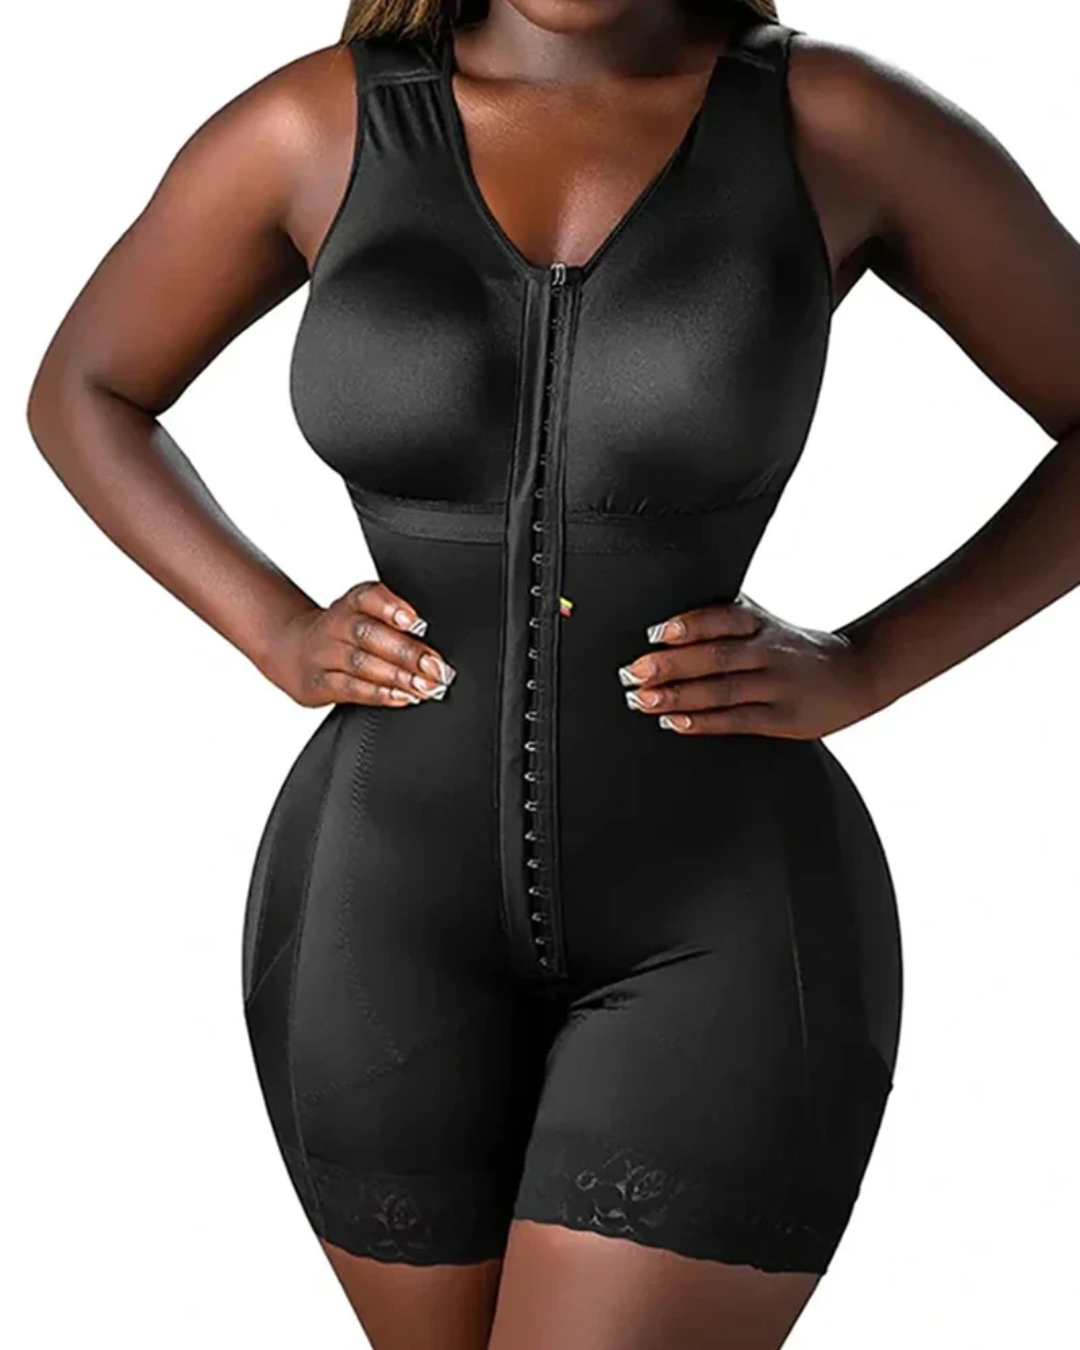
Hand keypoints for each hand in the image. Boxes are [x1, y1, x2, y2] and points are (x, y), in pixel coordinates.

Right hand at [263, 581, 455, 708]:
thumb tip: (432, 642)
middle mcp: (335, 625)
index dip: (391, 607)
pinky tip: (402, 697)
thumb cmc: (343, 633)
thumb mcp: (364, 614)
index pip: (368, 597)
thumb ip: (394, 621)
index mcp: (351, 603)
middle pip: (368, 634)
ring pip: (361, 664)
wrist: (293, 650)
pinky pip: (350, 689)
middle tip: (435, 666)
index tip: (416, 622)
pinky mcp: (318, 683)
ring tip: (425, 686)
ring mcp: (324, 654)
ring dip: (398, 677)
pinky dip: (379, 695)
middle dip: (406, 652)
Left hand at [616, 593, 877, 738]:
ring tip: (642, 700)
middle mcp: (769, 651)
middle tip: (633, 672)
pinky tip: (674, 721)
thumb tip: (667, 625)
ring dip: (677, 696)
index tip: (655, 634)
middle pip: (715, 656)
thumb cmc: (795, 649)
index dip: (689, 625)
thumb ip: (724, 620)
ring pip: (721, 690)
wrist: (857, 673)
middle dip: (670, 665)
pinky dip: (703, 721)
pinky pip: (737, 720)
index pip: (723, 618)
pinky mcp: (783, 719)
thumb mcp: (765, 624)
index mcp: (761, 624)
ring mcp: (777, 686)